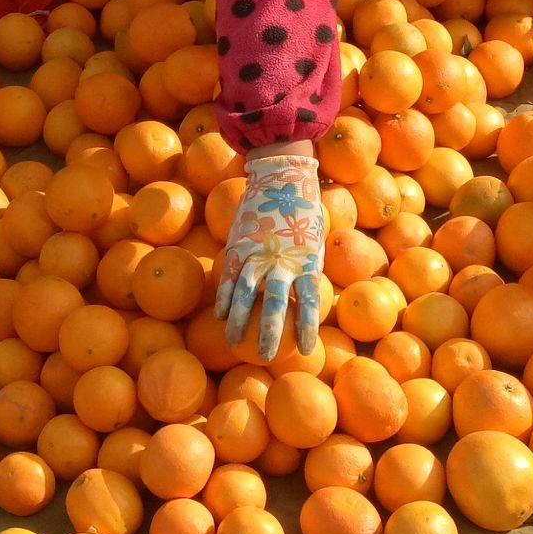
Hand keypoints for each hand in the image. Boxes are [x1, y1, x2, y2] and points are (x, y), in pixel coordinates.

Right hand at [215, 147, 325, 359]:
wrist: (281, 176)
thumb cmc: (302, 210)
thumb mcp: (313, 239)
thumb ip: (307, 266)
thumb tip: (305, 294)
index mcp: (306, 260)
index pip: (309, 301)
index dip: (308, 328)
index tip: (307, 351)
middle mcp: (282, 260)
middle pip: (276, 305)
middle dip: (271, 333)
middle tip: (267, 357)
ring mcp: (257, 252)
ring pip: (246, 294)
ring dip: (239, 321)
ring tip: (234, 342)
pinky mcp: (238, 244)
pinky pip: (228, 275)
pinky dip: (224, 297)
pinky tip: (219, 315)